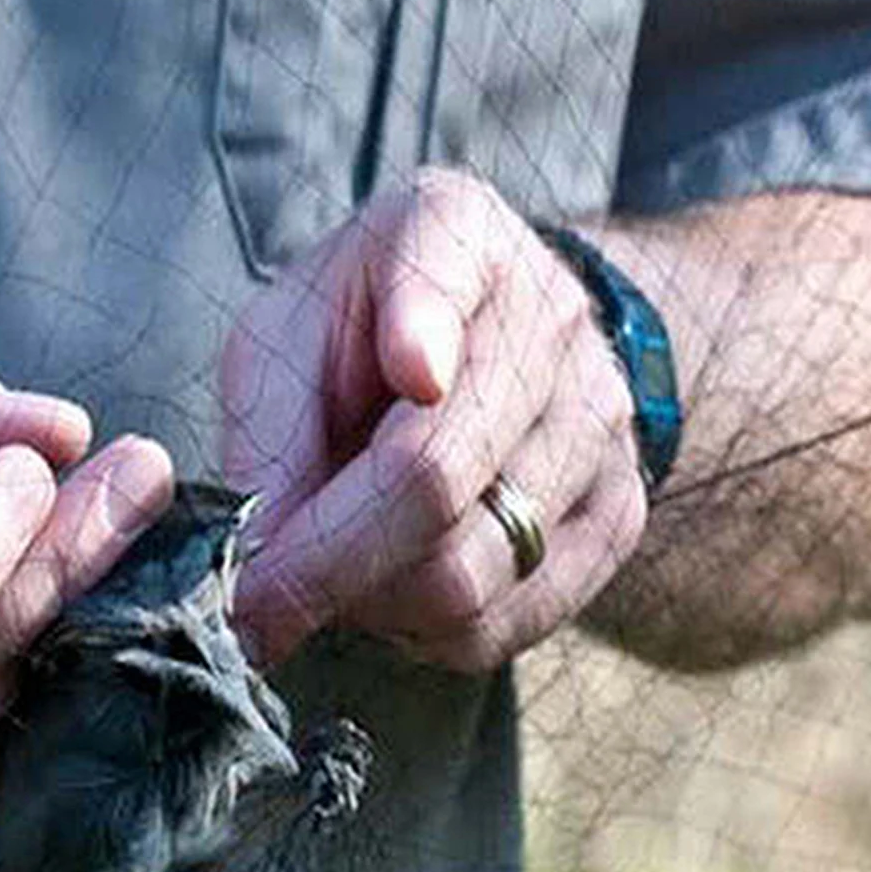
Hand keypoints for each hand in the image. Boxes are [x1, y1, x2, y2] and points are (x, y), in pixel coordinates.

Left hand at [221, 168, 646, 670]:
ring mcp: (597, 423)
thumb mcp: (283, 343)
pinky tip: (394, 591)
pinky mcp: (614, 517)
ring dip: (369, 605)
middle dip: (318, 564)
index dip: (426, 328)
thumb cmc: (355, 343)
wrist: (482, 355)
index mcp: (454, 236)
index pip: (443, 279)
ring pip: (465, 575)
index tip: (414, 371)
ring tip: (334, 575)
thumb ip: (266, 435)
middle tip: (256, 599)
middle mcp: (549, 319)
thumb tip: (258, 563)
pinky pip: (502, 626)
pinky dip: (423, 635)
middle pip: (434, 478)